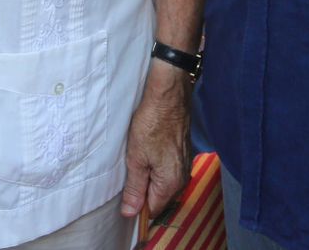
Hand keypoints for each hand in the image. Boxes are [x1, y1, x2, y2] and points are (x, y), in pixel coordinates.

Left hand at [119, 63, 191, 219]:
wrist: (169, 95)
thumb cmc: (153, 123)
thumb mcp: (136, 158)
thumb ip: (134, 188)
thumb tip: (130, 212)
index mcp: (171, 183)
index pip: (152, 210)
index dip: (137, 206)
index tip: (124, 197)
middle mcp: (182, 178)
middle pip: (159, 197)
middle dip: (143, 191)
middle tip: (128, 174)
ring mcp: (184, 165)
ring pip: (163, 183)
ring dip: (149, 177)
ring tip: (137, 160)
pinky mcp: (183, 153)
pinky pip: (168, 170)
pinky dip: (156, 166)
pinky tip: (147, 152)